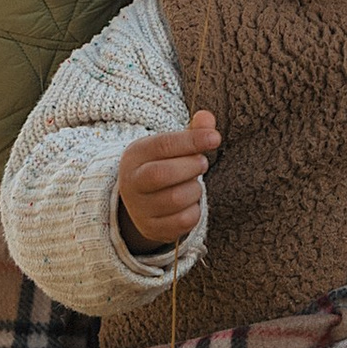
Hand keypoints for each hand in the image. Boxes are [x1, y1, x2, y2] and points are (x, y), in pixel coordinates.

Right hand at [115, 109, 219, 255]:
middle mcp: (131, 183)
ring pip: (175, 199)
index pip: (162, 145)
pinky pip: (183, 221)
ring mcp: (140, 209)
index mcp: (135, 156)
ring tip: (192, 183)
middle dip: (190, 167)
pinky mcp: (153, 229)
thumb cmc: (164, 165)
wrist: (143, 201)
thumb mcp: (172, 146)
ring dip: (194, 189)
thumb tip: (207, 118)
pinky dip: (195, 210)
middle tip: (202, 163)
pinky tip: (189, 203)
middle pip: (162, 174)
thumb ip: (191, 132)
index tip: (215, 138)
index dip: (191, 140)